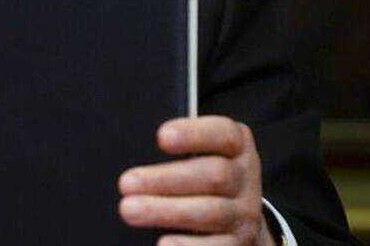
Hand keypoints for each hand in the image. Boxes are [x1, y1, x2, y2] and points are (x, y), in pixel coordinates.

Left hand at [118, 116, 276, 245]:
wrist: (233, 220)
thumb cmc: (199, 175)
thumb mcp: (196, 153)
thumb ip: (174, 146)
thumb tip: (134, 149)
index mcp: (236, 146)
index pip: (223, 134)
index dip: (193, 134)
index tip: (161, 137)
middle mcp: (243, 179)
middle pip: (213, 175)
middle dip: (165, 179)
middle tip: (126, 183)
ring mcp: (243, 214)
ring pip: (210, 212)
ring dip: (166, 211)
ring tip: (129, 209)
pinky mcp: (236, 244)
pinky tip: (163, 244)